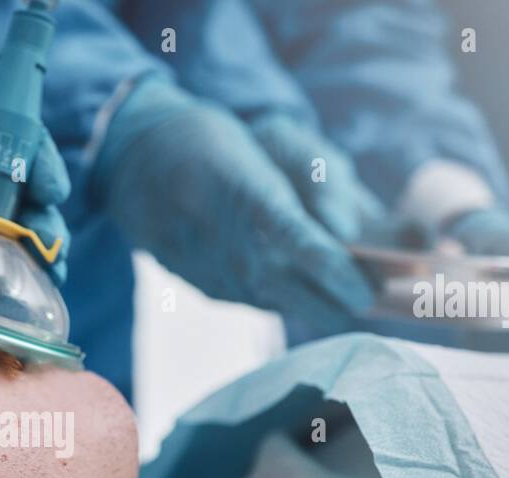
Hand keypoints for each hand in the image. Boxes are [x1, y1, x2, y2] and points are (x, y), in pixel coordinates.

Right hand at [92, 80, 373, 339]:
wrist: (132, 165)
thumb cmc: (207, 143)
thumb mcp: (267, 145)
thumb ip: (317, 186)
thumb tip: (351, 230)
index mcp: (253, 207)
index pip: (310, 252)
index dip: (344, 275)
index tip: (371, 290)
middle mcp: (236, 254)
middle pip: (306, 298)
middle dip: (345, 300)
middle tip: (376, 291)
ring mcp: (221, 279)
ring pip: (287, 304)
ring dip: (319, 301)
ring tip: (347, 288)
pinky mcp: (210, 291)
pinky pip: (262, 301)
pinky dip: (287, 295)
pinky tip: (297, 280)